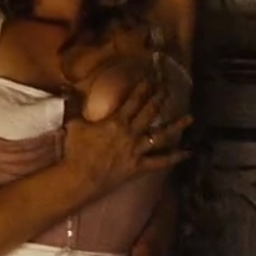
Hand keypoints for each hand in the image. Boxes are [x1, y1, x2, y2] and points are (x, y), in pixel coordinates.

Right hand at [61, 79, 192, 189]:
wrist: (81, 176)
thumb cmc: (76, 150)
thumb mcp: (73, 124)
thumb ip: (73, 104)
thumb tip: (66, 87)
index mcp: (116, 121)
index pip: (132, 101)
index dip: (142, 89)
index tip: (151, 79)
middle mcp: (131, 133)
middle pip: (149, 113)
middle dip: (159, 99)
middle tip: (168, 89)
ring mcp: (137, 150)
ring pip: (161, 136)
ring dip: (175, 126)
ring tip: (190, 118)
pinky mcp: (139, 166)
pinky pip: (160, 162)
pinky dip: (175, 157)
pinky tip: (189, 153)